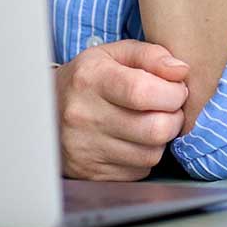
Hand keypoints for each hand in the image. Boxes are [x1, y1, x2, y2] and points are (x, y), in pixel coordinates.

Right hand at [53, 40, 189, 180]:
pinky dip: (144, 156)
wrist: (46, 111)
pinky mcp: (90, 173)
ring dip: (161, 139)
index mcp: (90, 78)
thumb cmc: (89, 79)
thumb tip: (181, 70)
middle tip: (169, 108)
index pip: (142, 91)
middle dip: (174, 118)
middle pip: (154, 129)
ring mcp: (85, 148)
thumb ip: (152, 55)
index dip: (173, 93)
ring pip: (151, 154)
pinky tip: (133, 140)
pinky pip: (138, 171)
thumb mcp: (115, 54)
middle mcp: (83, 115)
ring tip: (150, 122)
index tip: (177, 90)